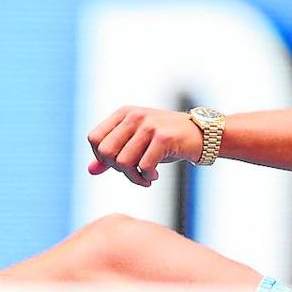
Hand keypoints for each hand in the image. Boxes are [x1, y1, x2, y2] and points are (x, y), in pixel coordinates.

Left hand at [86, 106, 202, 186]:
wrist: (201, 135)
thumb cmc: (165, 140)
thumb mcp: (136, 144)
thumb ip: (112, 155)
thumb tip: (90, 170)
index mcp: (123, 114)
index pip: (94, 139)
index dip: (102, 157)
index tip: (119, 164)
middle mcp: (133, 116)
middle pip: (106, 152)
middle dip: (117, 169)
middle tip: (133, 173)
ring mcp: (148, 125)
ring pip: (123, 162)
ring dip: (134, 177)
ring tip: (145, 177)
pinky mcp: (163, 137)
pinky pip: (144, 166)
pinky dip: (147, 176)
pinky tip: (155, 175)